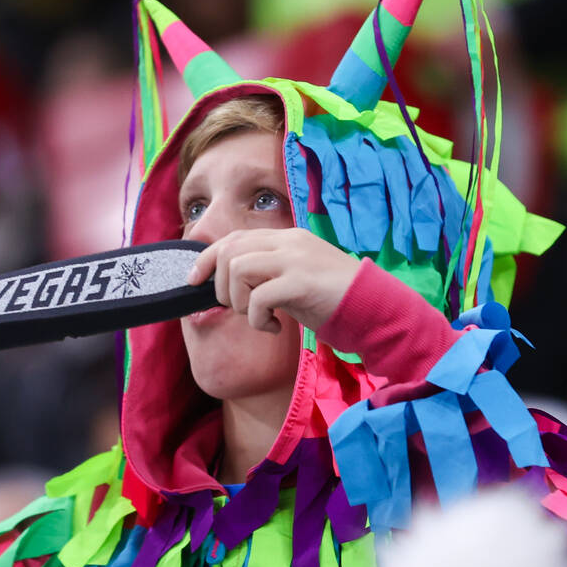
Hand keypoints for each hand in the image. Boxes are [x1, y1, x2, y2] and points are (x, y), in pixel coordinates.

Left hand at [186, 228, 360, 332]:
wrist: (373, 309)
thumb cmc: (331, 299)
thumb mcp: (292, 280)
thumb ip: (264, 274)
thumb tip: (223, 285)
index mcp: (286, 238)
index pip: (233, 238)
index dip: (206, 259)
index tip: (194, 282)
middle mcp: (288, 242)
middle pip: (229, 251)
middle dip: (222, 286)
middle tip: (240, 309)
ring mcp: (296, 259)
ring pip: (238, 269)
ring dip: (239, 302)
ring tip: (260, 317)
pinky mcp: (302, 282)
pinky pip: (259, 297)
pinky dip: (258, 319)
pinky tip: (275, 328)